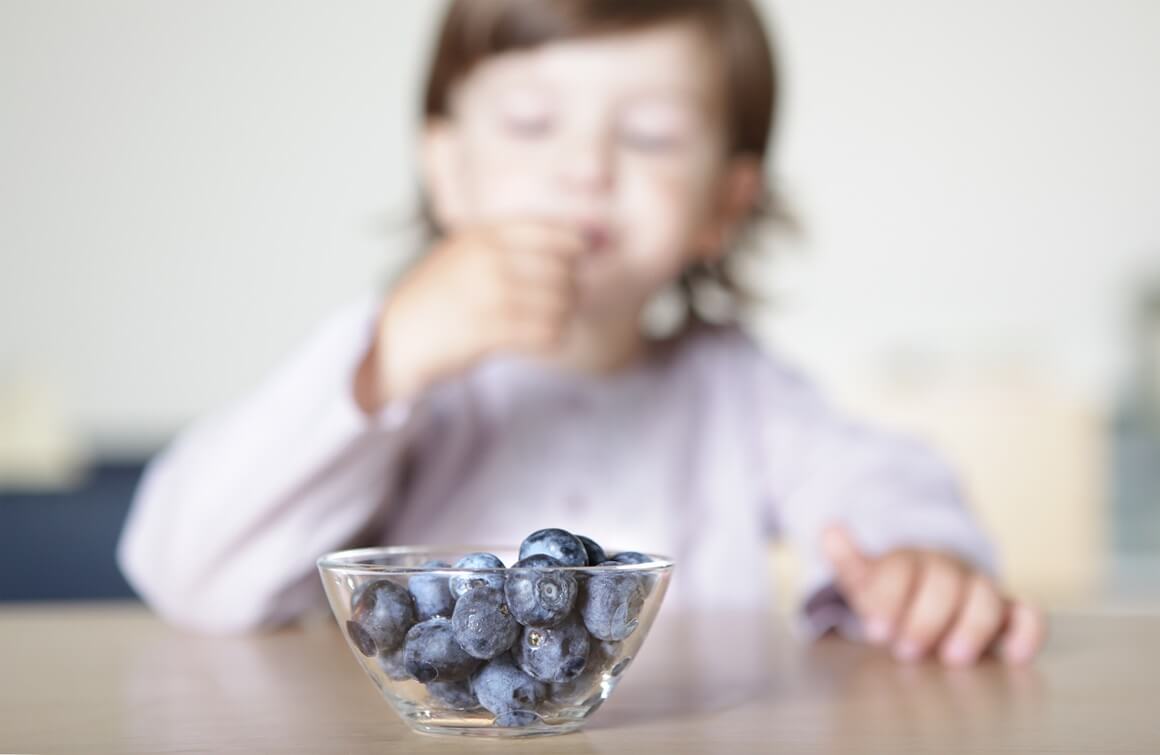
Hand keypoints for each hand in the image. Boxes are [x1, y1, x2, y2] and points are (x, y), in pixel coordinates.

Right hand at [356, 222, 584, 410]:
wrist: (399, 335)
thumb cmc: (443, 294)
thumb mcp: (467, 251)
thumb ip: (513, 242)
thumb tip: (583, 240)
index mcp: (486, 235)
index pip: (554, 233)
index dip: (577, 248)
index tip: (580, 261)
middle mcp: (489, 260)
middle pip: (564, 272)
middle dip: (571, 289)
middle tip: (564, 300)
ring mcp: (488, 296)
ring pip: (560, 304)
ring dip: (564, 316)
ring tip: (552, 321)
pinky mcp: (489, 332)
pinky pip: (547, 333)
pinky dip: (554, 337)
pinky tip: (545, 338)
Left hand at [822, 525, 1045, 665]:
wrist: (927, 591)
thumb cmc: (894, 594)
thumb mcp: (866, 581)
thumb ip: (850, 562)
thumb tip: (829, 528)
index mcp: (909, 559)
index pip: (901, 568)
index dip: (889, 597)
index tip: (876, 631)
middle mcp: (948, 570)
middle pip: (944, 582)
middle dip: (926, 617)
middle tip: (906, 651)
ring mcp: (980, 590)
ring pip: (986, 596)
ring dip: (972, 626)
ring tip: (952, 659)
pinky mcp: (1008, 614)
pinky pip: (1029, 615)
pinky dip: (1029, 632)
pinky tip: (1015, 656)